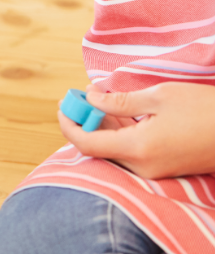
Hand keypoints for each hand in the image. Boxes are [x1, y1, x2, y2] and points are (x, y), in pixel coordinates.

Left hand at [58, 82, 214, 178]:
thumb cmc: (204, 110)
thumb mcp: (159, 97)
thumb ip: (120, 101)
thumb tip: (91, 100)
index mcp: (138, 149)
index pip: (87, 144)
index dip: (69, 124)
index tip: (63, 104)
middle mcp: (143, 166)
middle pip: (98, 147)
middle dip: (85, 120)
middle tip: (79, 94)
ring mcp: (154, 169)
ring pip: (114, 148)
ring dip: (102, 124)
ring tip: (96, 95)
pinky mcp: (163, 166)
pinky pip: (131, 150)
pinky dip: (119, 131)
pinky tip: (116, 109)